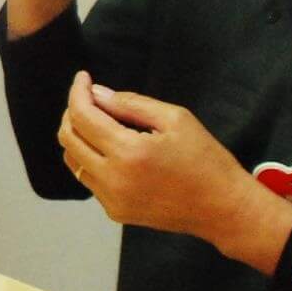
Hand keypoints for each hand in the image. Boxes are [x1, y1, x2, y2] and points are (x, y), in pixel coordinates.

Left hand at [56, 72, 291, 272]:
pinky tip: (110, 148)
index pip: (82, 116)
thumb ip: (131, 103)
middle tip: (89, 98)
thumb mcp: (175, 119)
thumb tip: (97, 94)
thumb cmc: (206, 160)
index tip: (83, 78)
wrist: (222, 208)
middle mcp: (113, 179)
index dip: (77, 92)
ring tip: (98, 120)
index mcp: (128, 152)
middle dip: (73, 112)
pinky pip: (89, 179)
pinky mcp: (115, 212)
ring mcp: (111, 200)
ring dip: (78, 136)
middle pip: (69, 138)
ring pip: (73, 160)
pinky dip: (90, 158)